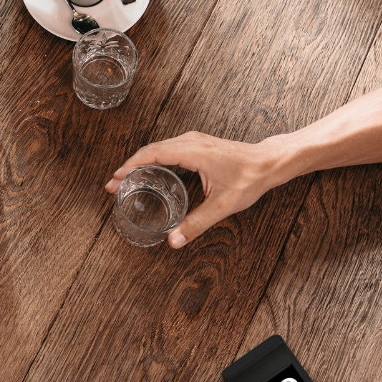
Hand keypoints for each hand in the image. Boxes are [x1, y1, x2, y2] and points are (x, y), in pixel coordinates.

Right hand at [104, 131, 293, 247]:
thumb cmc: (250, 177)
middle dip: (129, 167)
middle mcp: (191, 141)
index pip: (153, 154)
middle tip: (112, 185)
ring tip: (125, 179)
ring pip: (158, 148)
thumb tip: (174, 240)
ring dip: (140, 162)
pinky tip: (149, 172)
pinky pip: (168, 148)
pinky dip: (153, 159)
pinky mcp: (198, 145)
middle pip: (151, 150)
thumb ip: (197, 223)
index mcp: (194, 151)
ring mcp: (194, 141)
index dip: (130, 166)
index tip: (115, 178)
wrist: (269, 162)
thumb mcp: (223, 204)